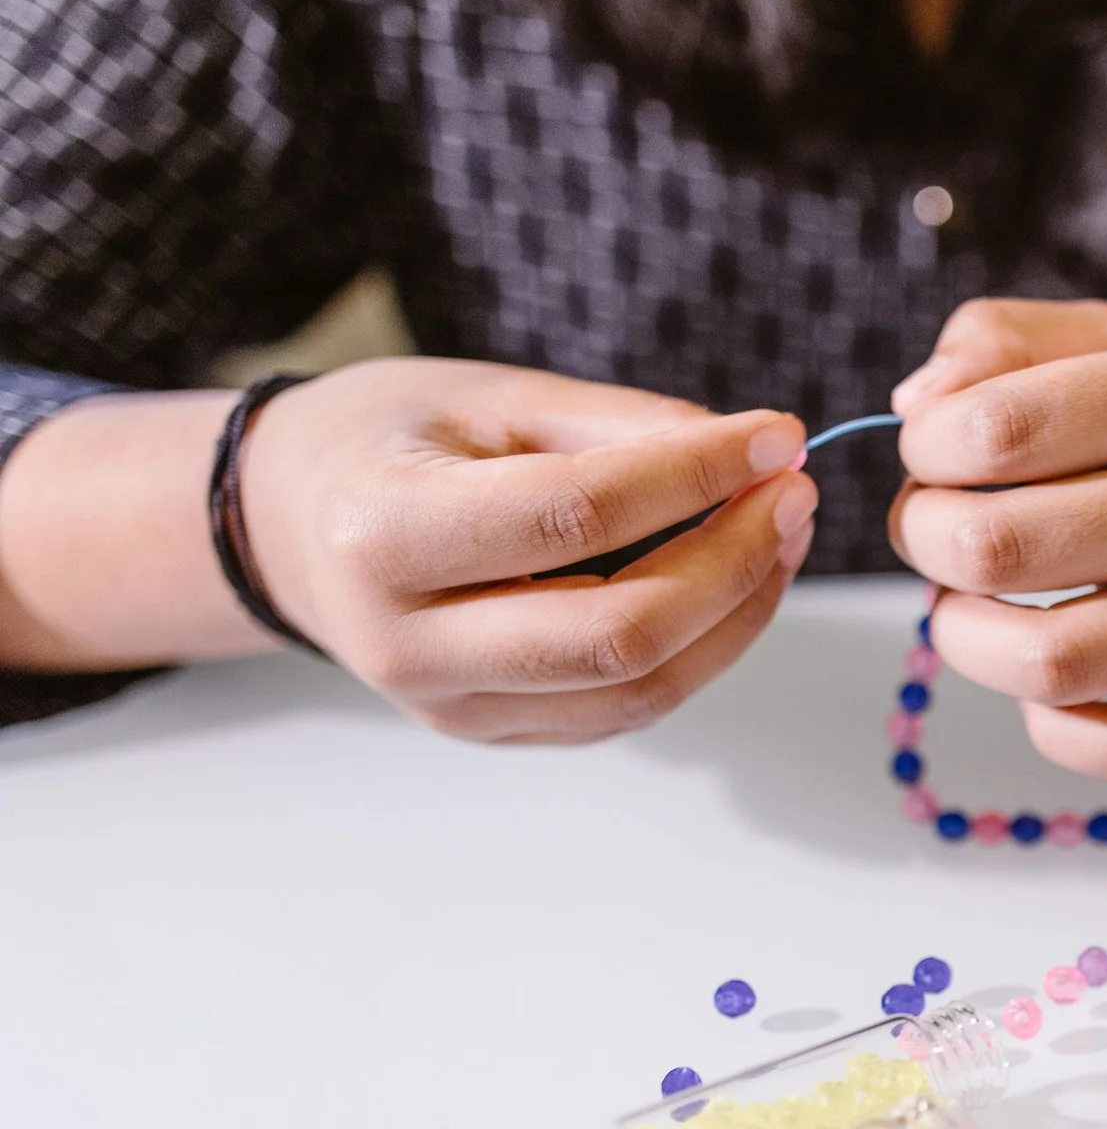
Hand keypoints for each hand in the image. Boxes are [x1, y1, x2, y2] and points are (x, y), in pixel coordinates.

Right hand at [241, 358, 814, 741]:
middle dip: (733, 562)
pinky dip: (702, 648)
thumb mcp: (485, 395)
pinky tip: (736, 581)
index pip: (573, 517)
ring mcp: (451, 708)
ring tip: (781, 532)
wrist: (290, 527)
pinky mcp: (494, 733)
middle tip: (794, 493)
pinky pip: (626, 708)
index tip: (776, 436)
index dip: (692, 477)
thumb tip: (751, 452)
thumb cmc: (385, 442)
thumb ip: (616, 424)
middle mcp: (408, 643)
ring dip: (735, 613)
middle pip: (618, 631)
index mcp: (383, 535)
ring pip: (638, 688)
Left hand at [887, 298, 1106, 777]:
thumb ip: (1004, 341)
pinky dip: (1054, 728)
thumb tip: (913, 406)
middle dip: (928, 539)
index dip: (926, 448)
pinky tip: (1046, 682)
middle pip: (1001, 548)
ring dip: (966, 640)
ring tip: (971, 609)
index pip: (997, 430)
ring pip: (1052, 663)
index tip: (937, 453)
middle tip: (944, 530)